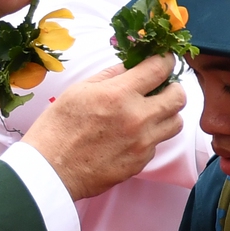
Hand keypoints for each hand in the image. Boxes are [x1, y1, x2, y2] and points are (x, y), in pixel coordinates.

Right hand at [21, 55, 188, 200]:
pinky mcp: (140, 162)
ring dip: (166, 114)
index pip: (159, 69)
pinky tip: (131, 135)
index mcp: (119, 94)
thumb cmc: (58, 127)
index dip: (165, 60)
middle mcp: (137, 118)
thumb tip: (132, 65)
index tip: (163, 60)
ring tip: (149, 113)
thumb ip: (111, 75)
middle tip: (160, 88)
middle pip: (178, 97)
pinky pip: (158, 144)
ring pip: (176, 123)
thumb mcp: (79, 90)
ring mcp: (141, 143)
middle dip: (172, 87)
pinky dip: (150, 136)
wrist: (50, 170)